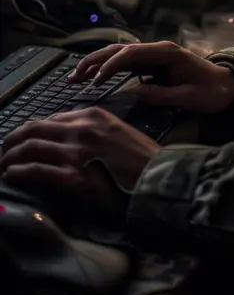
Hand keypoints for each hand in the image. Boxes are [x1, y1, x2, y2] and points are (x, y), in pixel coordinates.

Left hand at [0, 108, 158, 200]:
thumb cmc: (141, 160)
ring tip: (3, 164)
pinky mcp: (73, 177)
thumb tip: (68, 140)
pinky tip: (10, 175)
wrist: (156, 178)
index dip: (31, 130)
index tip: (23, 140)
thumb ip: (92, 132)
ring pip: (31, 147)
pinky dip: (19, 171)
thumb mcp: (117, 133)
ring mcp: (76, 152)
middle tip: (4, 150)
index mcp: (92, 116)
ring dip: (10, 156)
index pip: (51, 119)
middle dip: (12, 140)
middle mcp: (81, 129)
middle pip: (34, 128)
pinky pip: (36, 170)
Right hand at [67, 40, 233, 113]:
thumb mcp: (189, 98)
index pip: (131, 54)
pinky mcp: (153, 64)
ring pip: (120, 55)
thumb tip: (133, 92)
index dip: (110, 66)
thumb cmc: (212, 92)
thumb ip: (162, 95)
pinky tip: (93, 76)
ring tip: (76, 76)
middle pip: (120, 50)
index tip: (95, 81)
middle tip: (73, 77)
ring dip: (97, 63)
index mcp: (167, 53)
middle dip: (95, 61)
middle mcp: (158, 49)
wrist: (228, 85)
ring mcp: (155, 55)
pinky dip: (108, 68)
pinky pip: (126, 63)